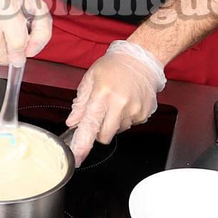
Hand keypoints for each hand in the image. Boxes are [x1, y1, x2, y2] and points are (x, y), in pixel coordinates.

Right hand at [0, 0, 51, 65]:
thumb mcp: (35, 4)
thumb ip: (42, 30)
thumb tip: (31, 50)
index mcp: (6, 6)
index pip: (17, 44)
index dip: (23, 50)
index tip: (23, 50)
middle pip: (0, 53)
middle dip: (9, 53)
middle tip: (12, 41)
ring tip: (0, 32)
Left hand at [66, 40, 165, 165]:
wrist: (141, 59)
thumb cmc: (114, 66)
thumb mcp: (91, 79)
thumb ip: (81, 103)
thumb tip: (73, 122)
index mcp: (102, 94)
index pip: (90, 125)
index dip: (82, 144)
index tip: (77, 158)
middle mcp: (119, 104)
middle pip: (104, 135)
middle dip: (98, 131)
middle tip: (100, 114)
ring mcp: (134, 110)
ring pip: (117, 131)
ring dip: (113, 123)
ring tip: (116, 102)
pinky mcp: (144, 114)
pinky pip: (130, 125)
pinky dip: (125, 118)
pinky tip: (126, 103)